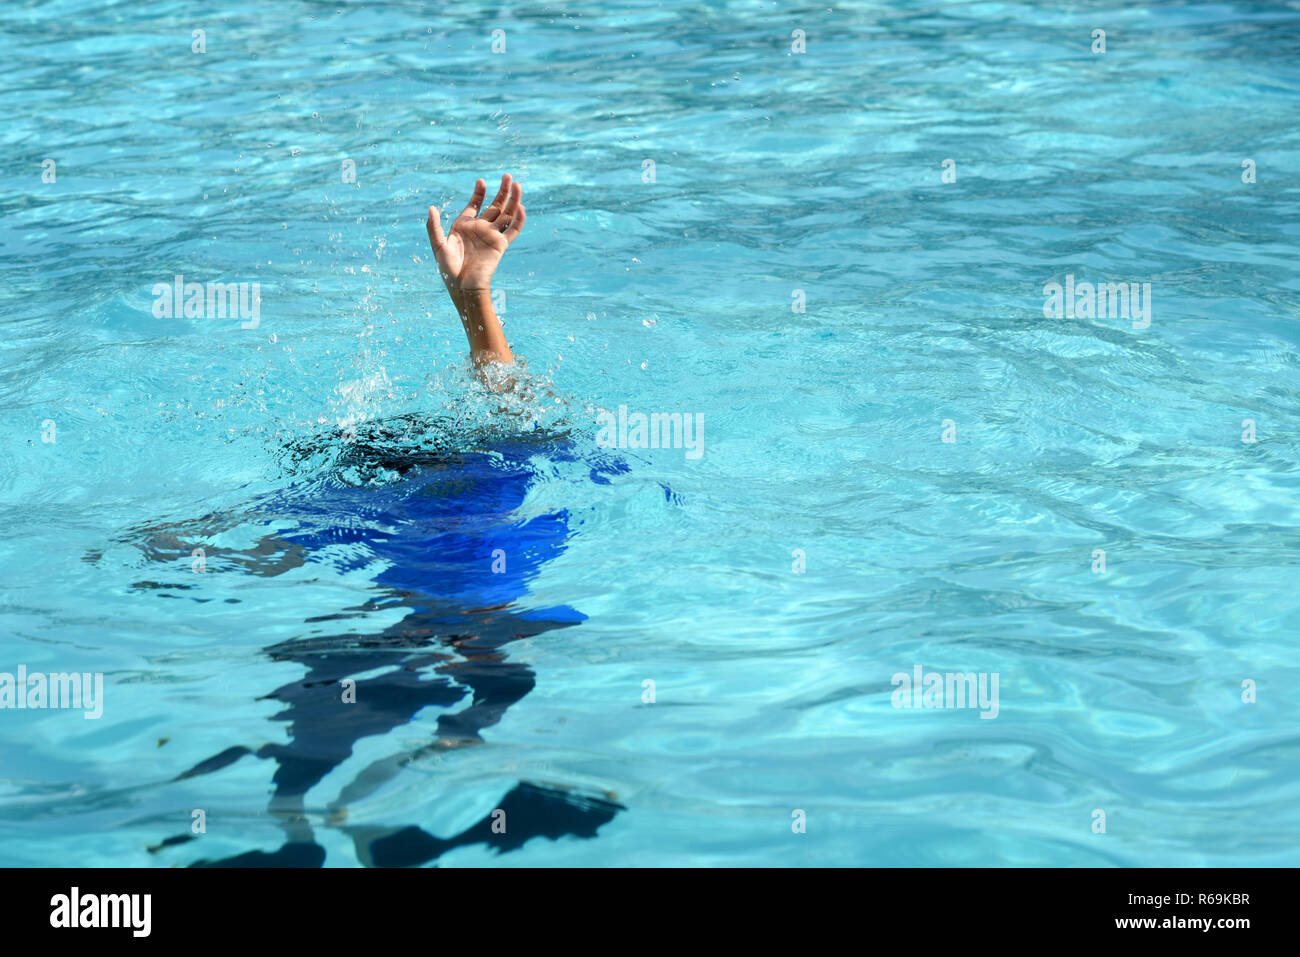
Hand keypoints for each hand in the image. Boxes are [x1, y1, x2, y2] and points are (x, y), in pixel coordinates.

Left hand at [426, 174, 525, 292]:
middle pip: (495, 206)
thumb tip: (431, 208)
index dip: (479, 193)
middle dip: (501, 191)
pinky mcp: (501, 245)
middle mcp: (480, 228)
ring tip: (517, 185)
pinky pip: (512, 230)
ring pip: (506, 214)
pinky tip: (520, 207)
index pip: (475, 204)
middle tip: (507, 176)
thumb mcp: (438, 245)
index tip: (481, 182)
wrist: (462, 286)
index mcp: (465, 226)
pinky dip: (518, 219)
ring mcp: (492, 236)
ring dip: (513, 200)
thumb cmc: (448, 269)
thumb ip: (434, 227)